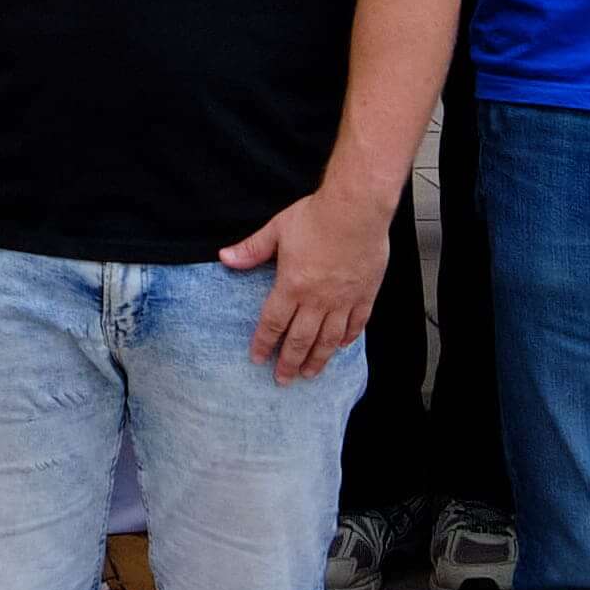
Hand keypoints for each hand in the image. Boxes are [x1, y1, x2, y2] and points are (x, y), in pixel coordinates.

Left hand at [224, 175, 394, 377]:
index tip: (258, 359)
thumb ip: (252, 249)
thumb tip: (225, 257)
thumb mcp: (277, 229)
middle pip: (300, 339)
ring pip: (328, 339)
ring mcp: (343, 300)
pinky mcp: (365, 294)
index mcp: (292, 286)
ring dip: (317, 359)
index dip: (264, 344)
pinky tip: (341, 347)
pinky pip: (356, 324)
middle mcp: (317, 299)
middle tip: (283, 380)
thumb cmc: (316, 216)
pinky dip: (347, 339)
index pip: (273, 323)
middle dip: (289, 362)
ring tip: (309, 374)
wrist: (357, 209)